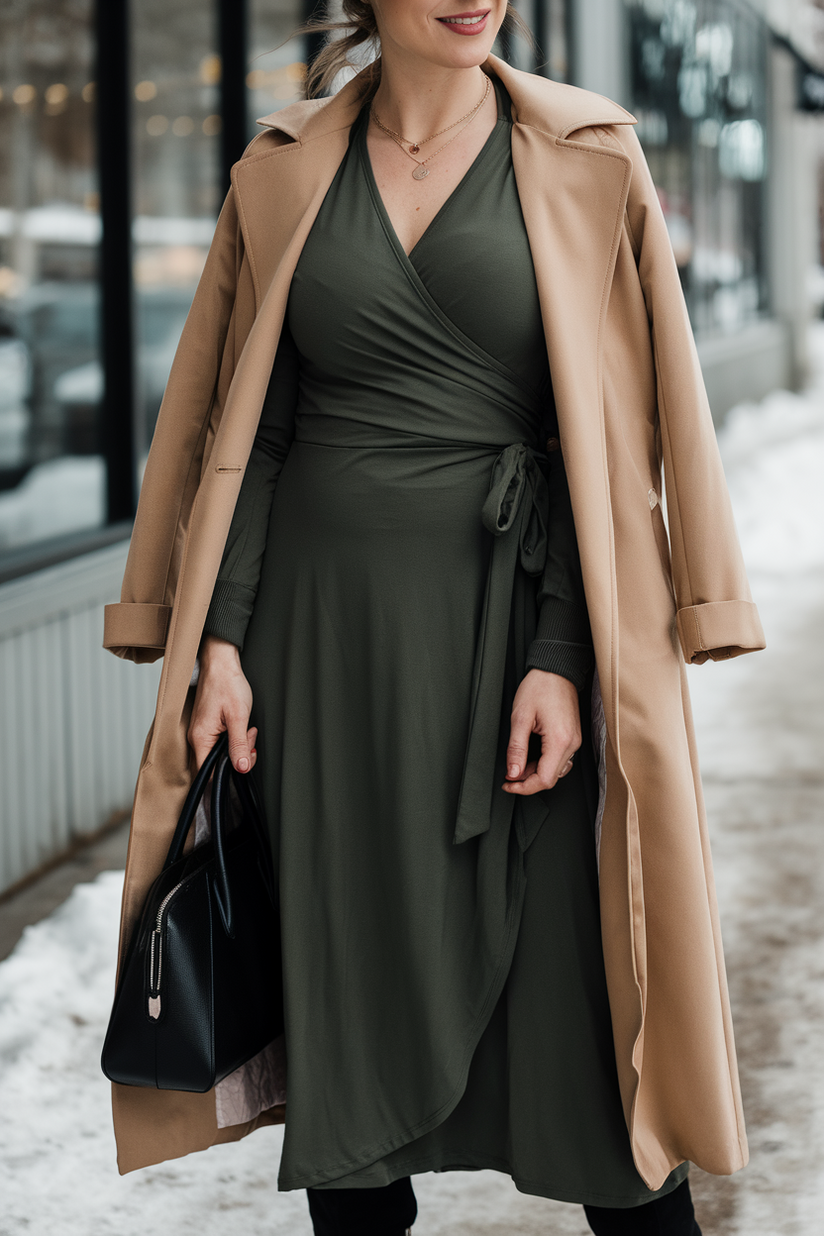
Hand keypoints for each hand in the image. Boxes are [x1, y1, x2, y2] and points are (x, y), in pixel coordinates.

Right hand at [188, 634, 257, 772]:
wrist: (220, 663)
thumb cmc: (227, 684)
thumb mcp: (238, 716)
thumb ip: (239, 745)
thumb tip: (241, 768)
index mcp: (200, 738)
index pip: (208, 772)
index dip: (229, 773)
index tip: (245, 761)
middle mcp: (197, 738)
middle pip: (216, 764)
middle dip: (238, 756)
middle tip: (249, 739)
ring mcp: (201, 732)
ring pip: (220, 753)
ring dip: (238, 746)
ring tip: (247, 729)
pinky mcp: (207, 726)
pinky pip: (219, 742)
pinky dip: (233, 738)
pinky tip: (241, 727)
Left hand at [502, 669, 580, 795]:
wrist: (556, 669)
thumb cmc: (539, 687)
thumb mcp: (520, 718)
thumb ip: (516, 749)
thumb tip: (513, 772)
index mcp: (560, 741)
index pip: (544, 779)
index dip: (523, 787)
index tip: (508, 783)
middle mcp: (572, 744)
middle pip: (551, 778)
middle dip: (528, 781)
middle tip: (509, 775)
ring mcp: (575, 741)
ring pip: (556, 771)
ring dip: (536, 773)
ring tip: (518, 764)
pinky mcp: (573, 737)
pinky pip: (560, 759)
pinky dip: (544, 763)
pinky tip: (531, 756)